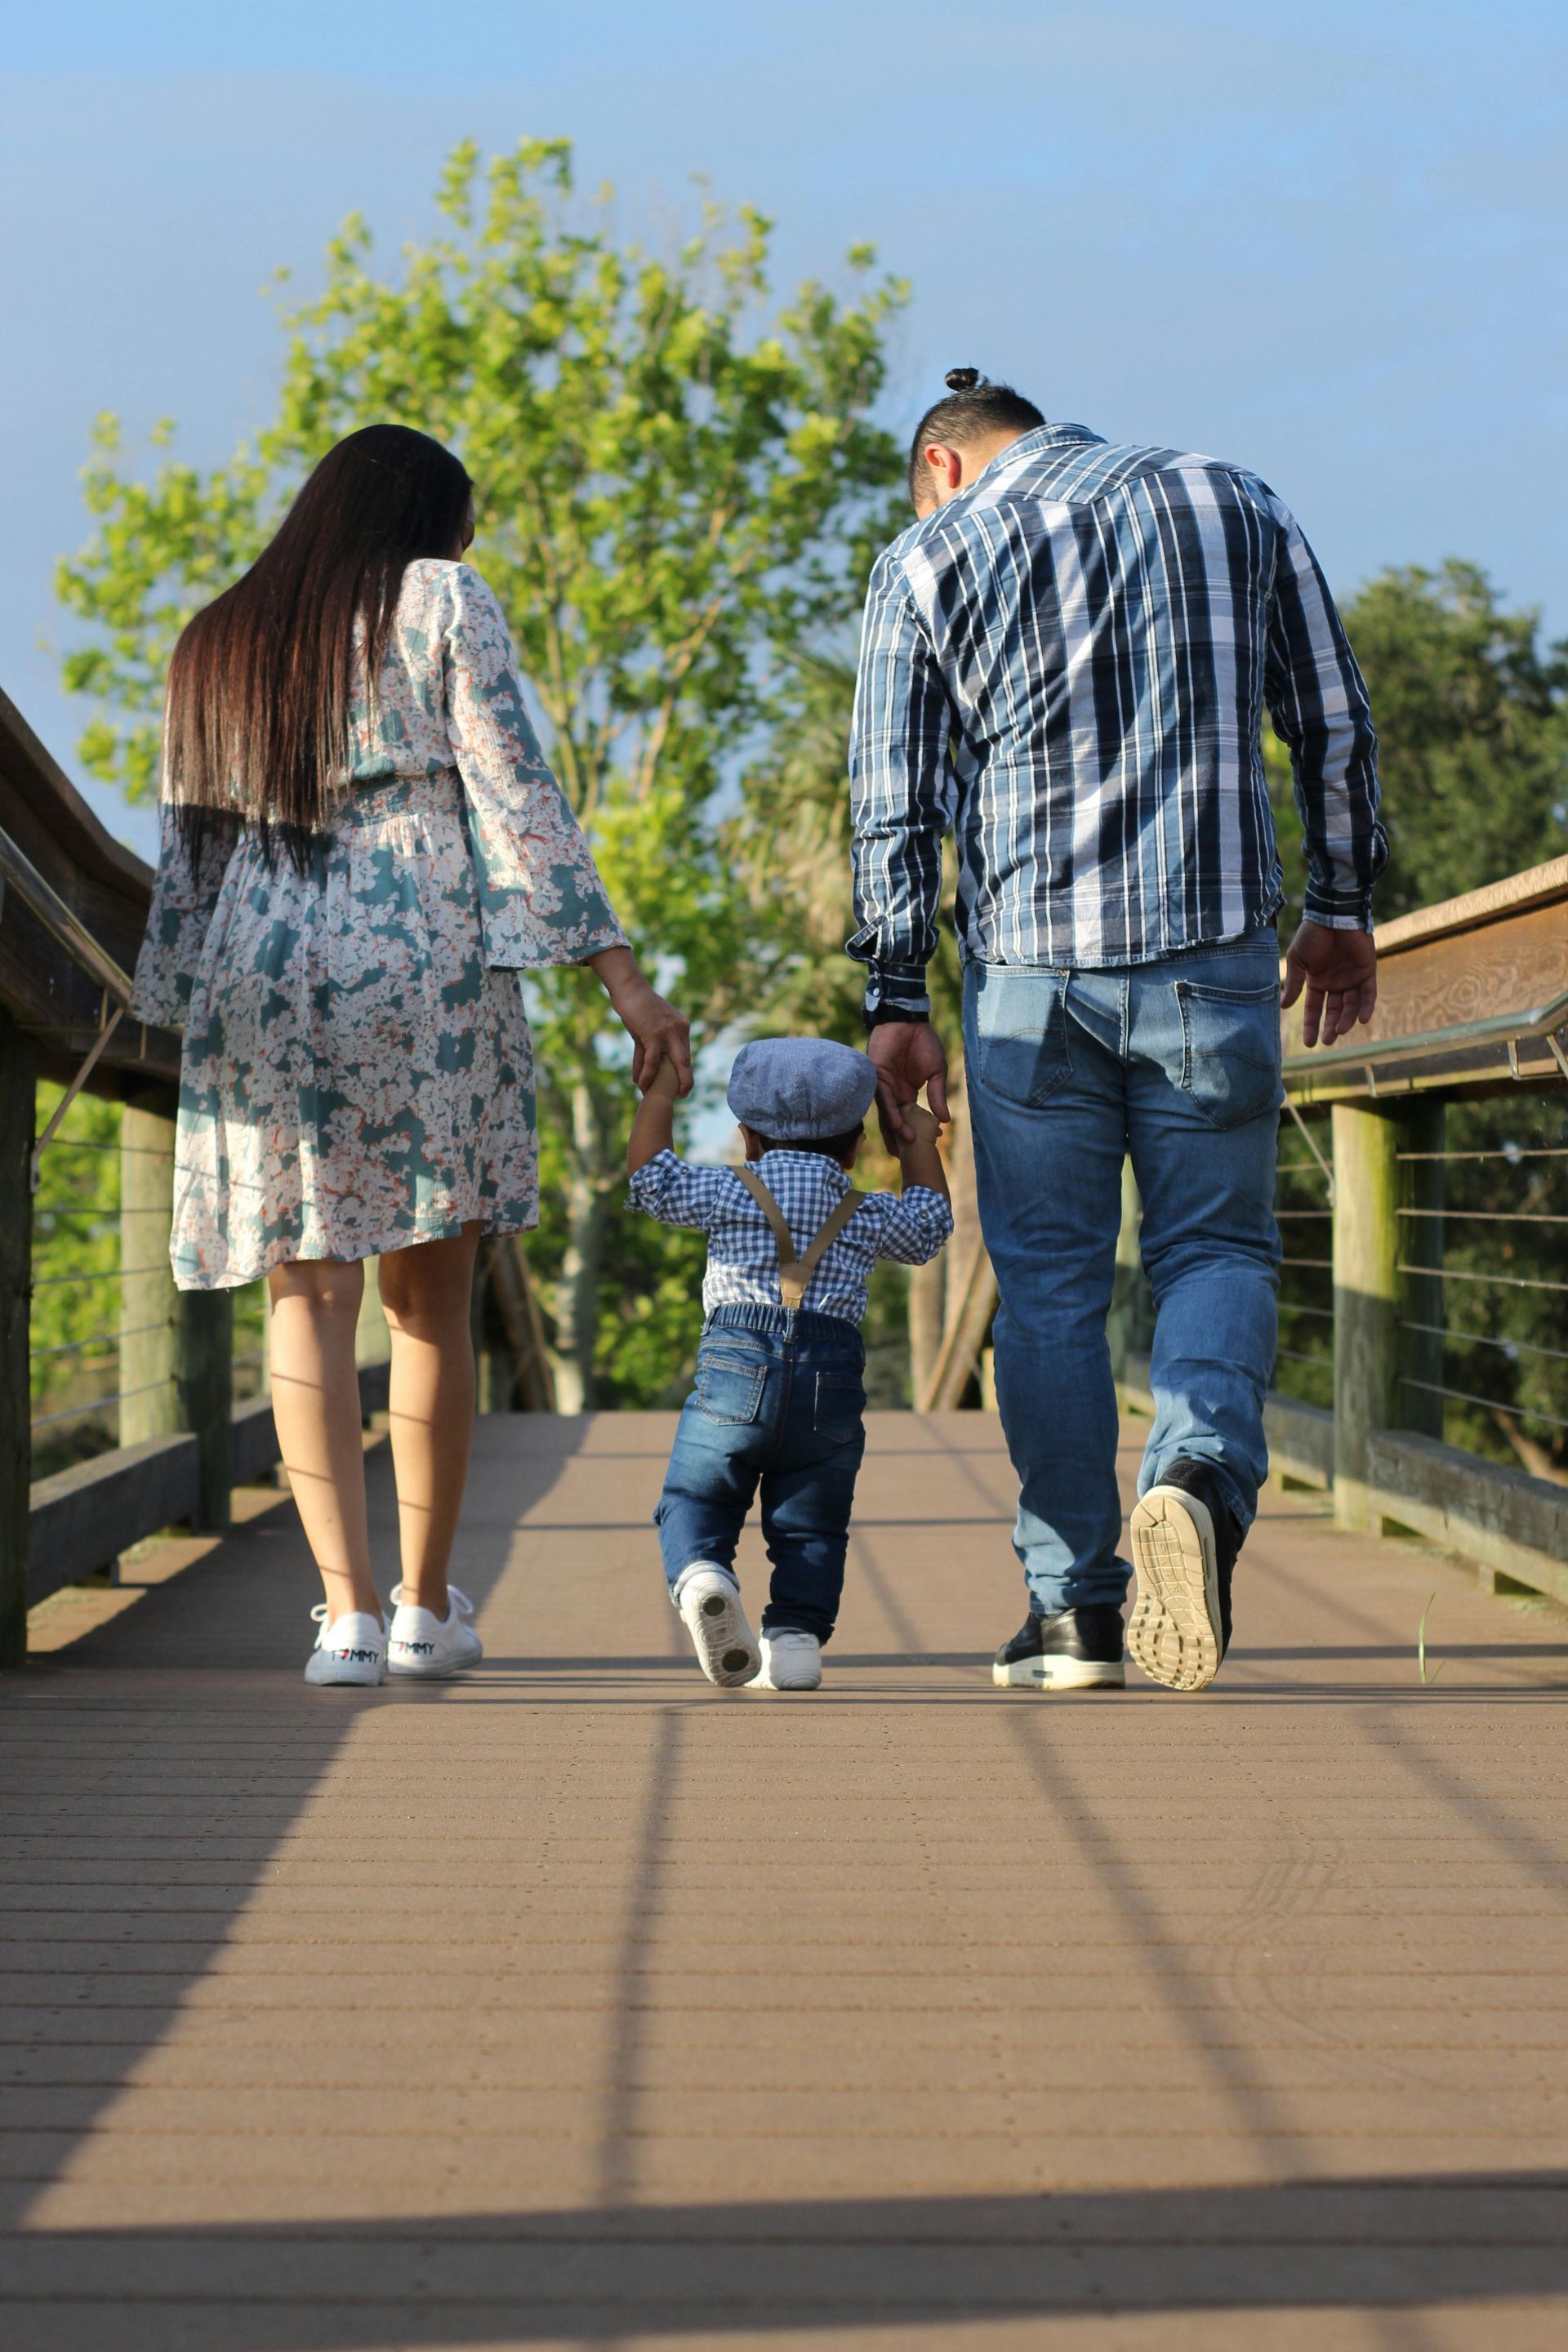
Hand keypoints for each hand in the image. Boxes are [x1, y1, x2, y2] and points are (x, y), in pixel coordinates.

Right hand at [591, 948, 693, 1093]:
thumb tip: (653, 1062)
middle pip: (686, 1061)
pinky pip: (652, 1060)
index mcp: (682, 1027)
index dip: (683, 1070)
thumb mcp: (652, 1025)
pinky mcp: (653, 1034)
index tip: (682, 1083)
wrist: (630, 989)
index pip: (685, 1053)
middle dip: (686, 1080)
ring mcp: (667, 1032)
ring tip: (659, 1095)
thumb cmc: (639, 1006)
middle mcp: (679, 1030)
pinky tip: (640, 1084)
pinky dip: (646, 1074)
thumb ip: (656, 1042)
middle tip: (684, 1094)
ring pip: (673, 1063)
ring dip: (665, 1082)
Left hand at [867, 1020, 948, 1145]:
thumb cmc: (923, 1042)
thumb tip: (945, 1120)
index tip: (926, 1146)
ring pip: (887, 1112)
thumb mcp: (937, 1072)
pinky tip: (897, 1122)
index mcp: (907, 1093)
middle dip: (898, 1139)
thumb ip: (938, 1095)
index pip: (909, 1118)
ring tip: (905, 1144)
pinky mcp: (877, 1076)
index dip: (916, 1131)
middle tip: (905, 1158)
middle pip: (894, 1121)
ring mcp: (884, 1085)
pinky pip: (883, 1097)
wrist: (909, 1020)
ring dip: (895, 1129)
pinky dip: (890, 1110)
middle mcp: (893, 1093)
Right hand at [1281, 920, 1377, 1048]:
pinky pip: (1369, 994)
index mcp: (1317, 981)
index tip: (1309, 1043)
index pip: (1314, 1008)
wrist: (1333, 916)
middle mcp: (1335, 982)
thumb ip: (1294, 983)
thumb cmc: (1312, 935)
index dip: (1311, 1024)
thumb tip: (1284, 1007)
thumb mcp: (1298, 960)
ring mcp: (1352, 978)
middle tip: (1327, 1042)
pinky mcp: (1367, 972)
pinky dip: (1366, 1007)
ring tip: (1340, 1031)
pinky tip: (1361, 1020)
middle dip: (1331, 1027)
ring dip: (1346, 1020)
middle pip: (1334, 1011)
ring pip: (1351, 1006)